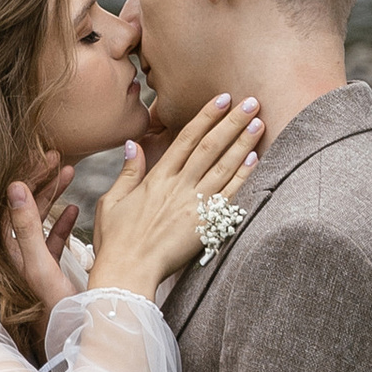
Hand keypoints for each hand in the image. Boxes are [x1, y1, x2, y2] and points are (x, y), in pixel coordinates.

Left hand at [2, 162, 81, 318]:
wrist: (83, 348)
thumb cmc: (61, 315)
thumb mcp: (42, 270)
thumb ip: (27, 230)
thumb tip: (13, 187)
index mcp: (10, 257)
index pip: (10, 206)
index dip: (26, 178)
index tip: (44, 156)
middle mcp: (18, 260)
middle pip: (23, 210)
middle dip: (39, 181)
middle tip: (56, 155)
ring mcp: (34, 267)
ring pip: (40, 222)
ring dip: (53, 196)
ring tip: (69, 170)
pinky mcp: (50, 275)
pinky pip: (52, 242)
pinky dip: (62, 223)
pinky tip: (74, 209)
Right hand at [87, 92, 262, 297]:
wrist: (127, 273)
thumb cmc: (116, 241)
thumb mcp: (112, 202)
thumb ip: (128, 172)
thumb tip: (133, 143)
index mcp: (157, 178)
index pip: (186, 138)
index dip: (206, 116)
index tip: (223, 99)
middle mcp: (178, 186)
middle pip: (210, 146)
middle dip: (232, 122)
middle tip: (251, 102)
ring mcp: (193, 205)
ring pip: (223, 166)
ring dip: (242, 143)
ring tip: (259, 123)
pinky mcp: (204, 225)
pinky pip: (228, 196)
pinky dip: (242, 176)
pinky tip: (254, 159)